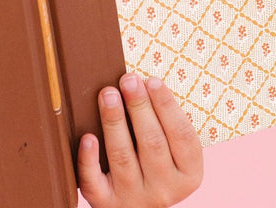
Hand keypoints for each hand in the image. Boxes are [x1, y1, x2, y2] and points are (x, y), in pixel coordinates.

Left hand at [78, 73, 203, 207]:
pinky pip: (95, 182)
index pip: (182, 136)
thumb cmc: (154, 165)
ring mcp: (135, 198)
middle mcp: (164, 189)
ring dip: (114, 122)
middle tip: (128, 80)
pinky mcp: (107, 204)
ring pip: (123, 157)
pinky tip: (88, 137)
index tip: (152, 80)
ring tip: (108, 94)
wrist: (136, 207)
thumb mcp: (171, 151)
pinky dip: (89, 159)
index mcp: (187, 174)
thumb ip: (163, 123)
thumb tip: (142, 82)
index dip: (167, 106)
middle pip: (152, 143)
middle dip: (139, 107)